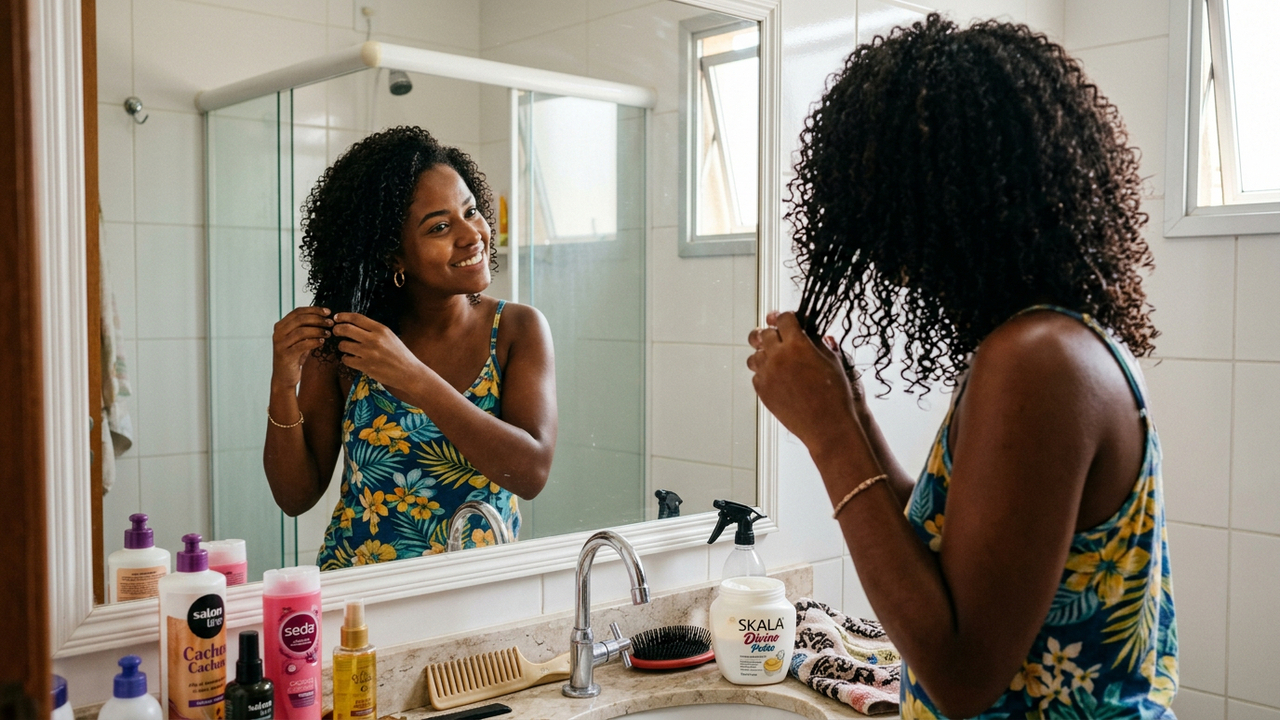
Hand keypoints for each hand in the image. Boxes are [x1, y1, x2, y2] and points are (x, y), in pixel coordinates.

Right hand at [271, 306, 332, 389]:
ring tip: (329, 333)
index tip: (328, 312)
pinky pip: (302, 345)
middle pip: (300, 319)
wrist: (284, 377)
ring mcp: (280, 344)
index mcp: (280, 326)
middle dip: (317, 319)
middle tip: (330, 322)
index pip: (298, 312)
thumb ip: (306, 328)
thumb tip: (324, 316)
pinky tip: (322, 342)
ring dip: (317, 330)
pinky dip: (314, 342)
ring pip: (301, 331)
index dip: (314, 310)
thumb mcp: (299, 340)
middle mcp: (278, 333)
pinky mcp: (285, 355)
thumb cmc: (295, 357)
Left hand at [332, 312, 425, 390]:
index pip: (356, 318)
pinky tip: (351, 359)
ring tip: (346, 348)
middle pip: (346, 329)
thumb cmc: (399, 354)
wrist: (408, 372)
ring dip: (342, 346)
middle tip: (336, 332)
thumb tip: (353, 324)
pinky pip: (346, 360)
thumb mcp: (389, 336)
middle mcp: (374, 339)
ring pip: (343, 345)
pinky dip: (346, 359)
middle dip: (337, 329)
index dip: (343, 316)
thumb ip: (374, 330)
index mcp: (381, 329)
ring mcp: (369, 353)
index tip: (337, 317)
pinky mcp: (366, 366)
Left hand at [747, 311, 859, 448]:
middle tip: (780, 338)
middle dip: (774, 333)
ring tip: (777, 358)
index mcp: (797, 344)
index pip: (783, 319)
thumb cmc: (835, 394)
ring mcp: (767, 374)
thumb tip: (808, 330)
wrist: (827, 425)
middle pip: (765, 334)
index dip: (787, 318)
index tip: (788, 320)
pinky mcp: (762, 390)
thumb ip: (816, 341)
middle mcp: (778, 356)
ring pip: (755, 354)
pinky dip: (764, 373)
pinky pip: (756, 375)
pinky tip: (778, 377)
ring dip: (765, 353)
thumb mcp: (832, 360)